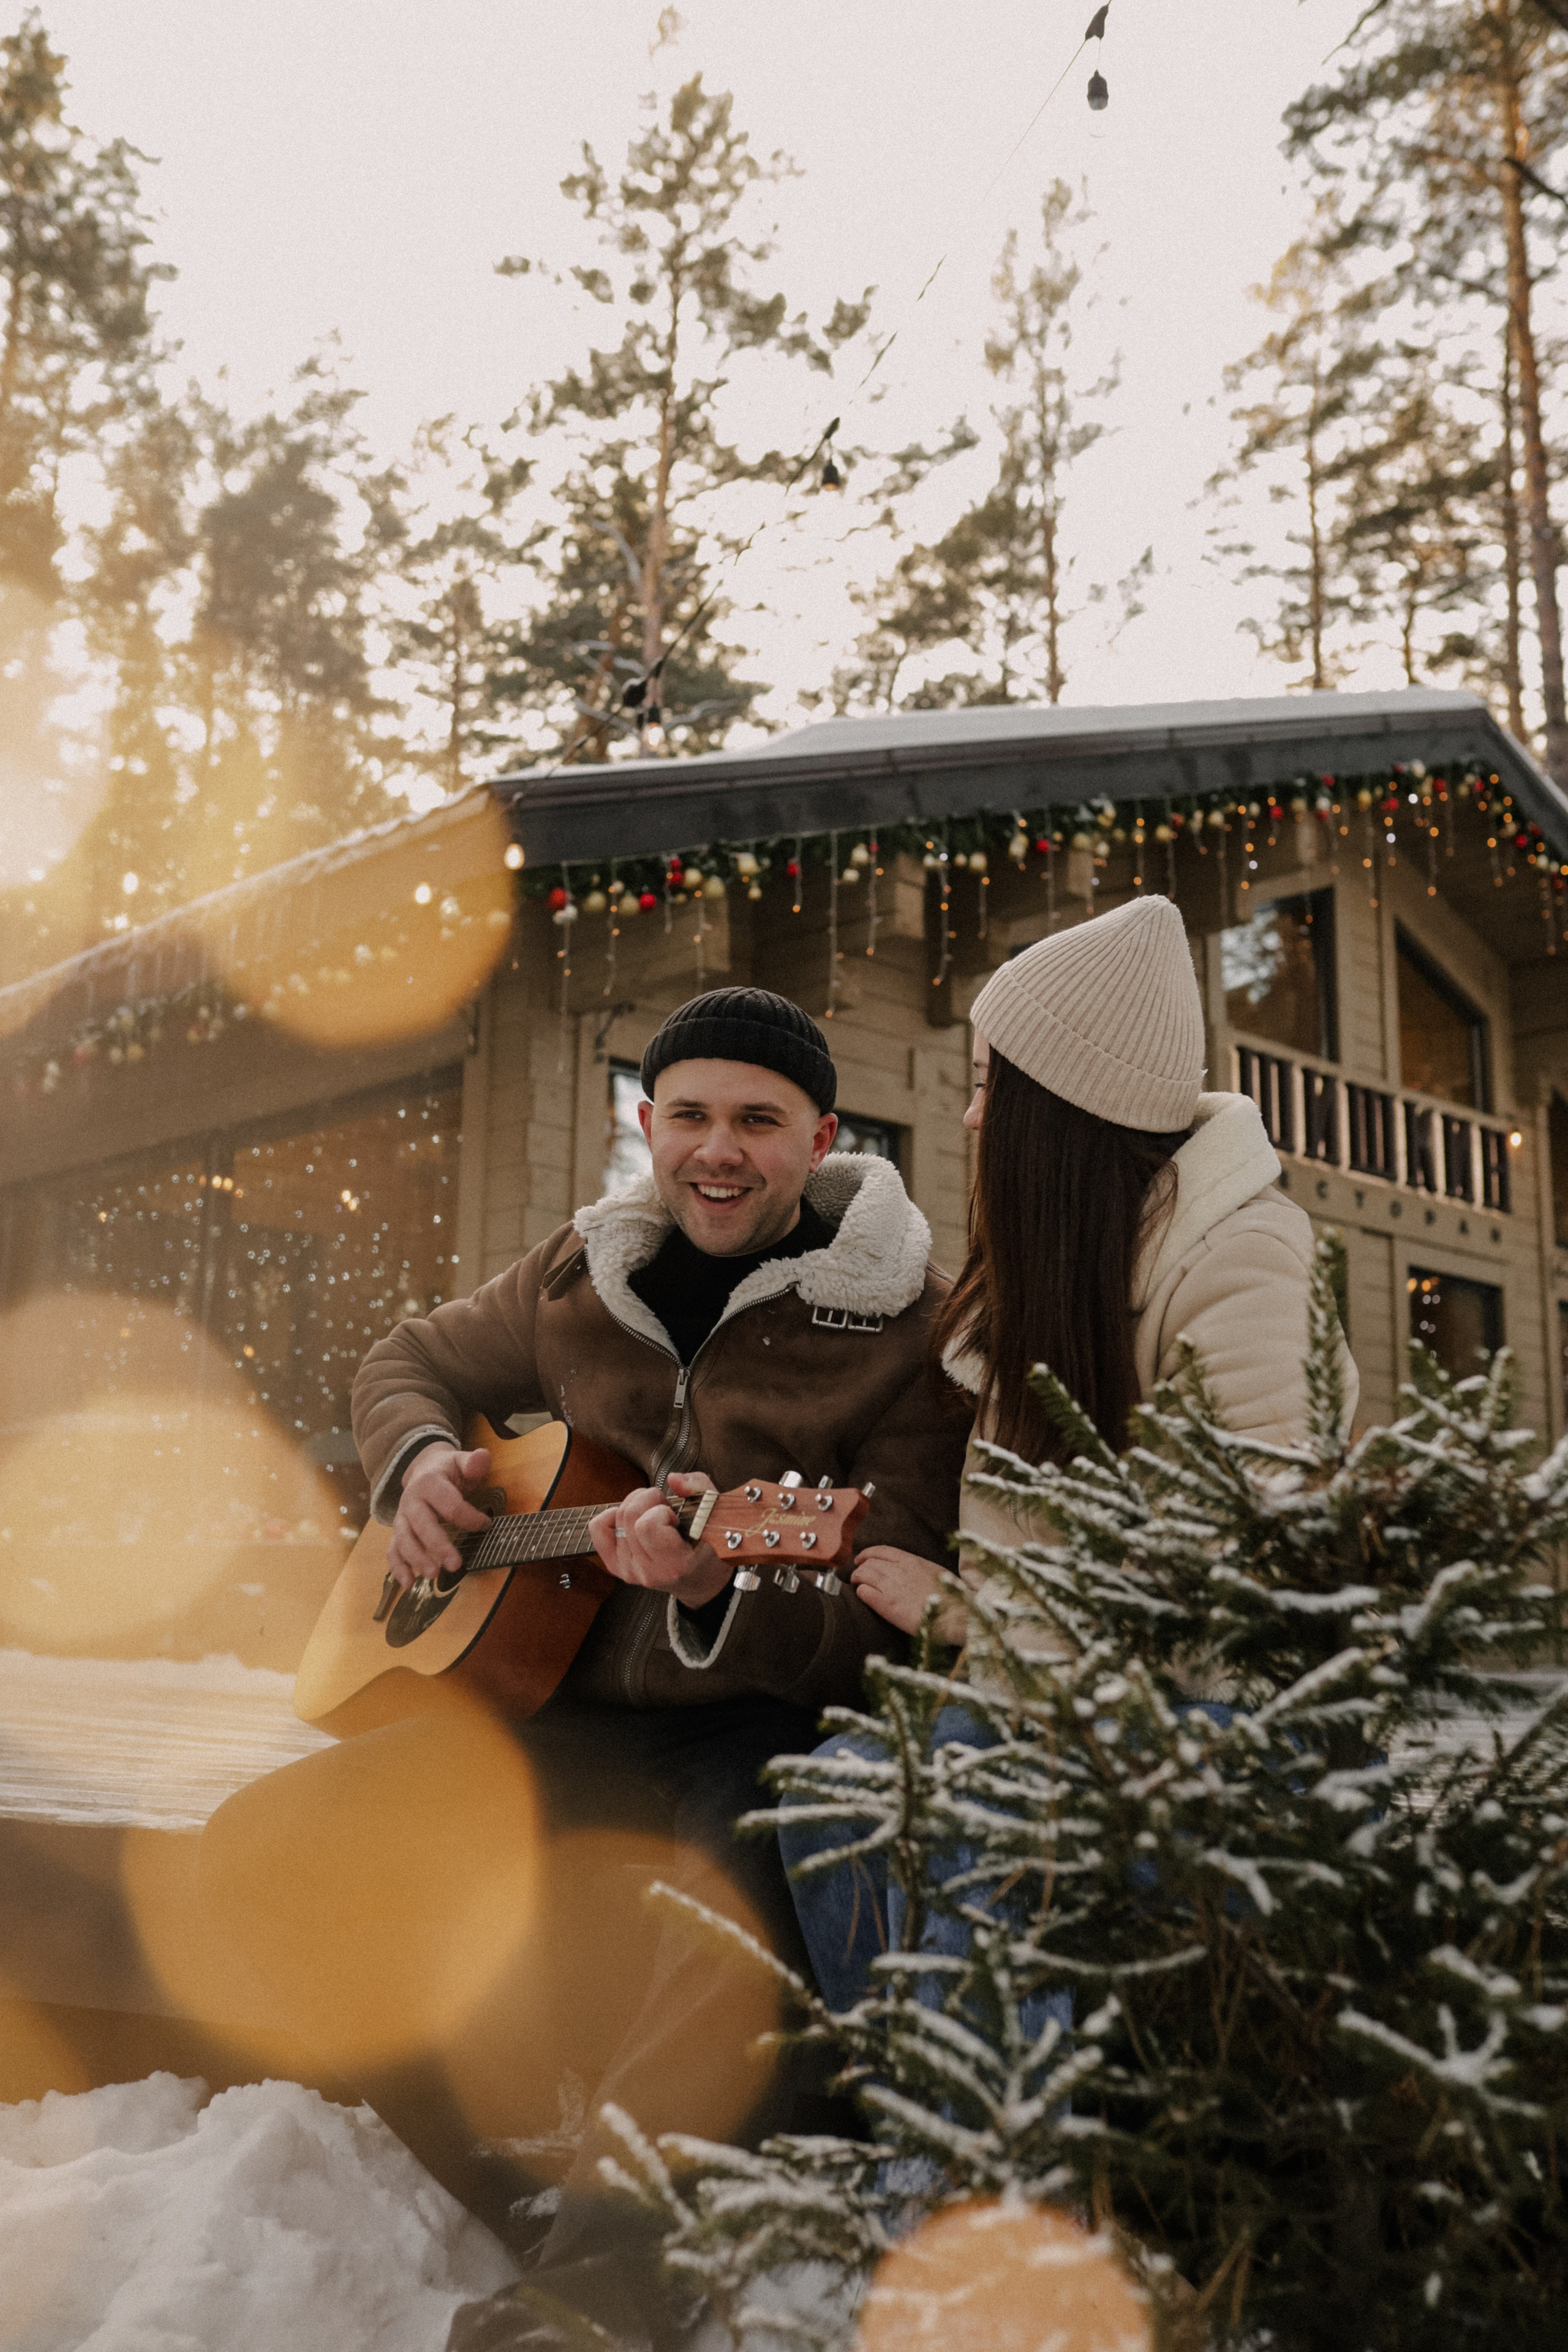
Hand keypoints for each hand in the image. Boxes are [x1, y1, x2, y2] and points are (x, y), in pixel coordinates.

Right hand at [386, 1444, 493, 1589]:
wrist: (423, 1469)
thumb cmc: (448, 1470)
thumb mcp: (461, 1462)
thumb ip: (473, 1462)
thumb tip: (484, 1457)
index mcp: (429, 1483)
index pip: (449, 1504)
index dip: (469, 1517)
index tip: (486, 1525)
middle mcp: (411, 1501)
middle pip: (423, 1525)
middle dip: (438, 1546)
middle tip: (455, 1564)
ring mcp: (403, 1518)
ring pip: (404, 1540)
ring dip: (417, 1559)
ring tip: (433, 1576)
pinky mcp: (399, 1532)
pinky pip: (393, 1551)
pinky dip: (398, 1568)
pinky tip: (408, 1584)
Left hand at [589, 1472, 731, 1608]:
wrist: (700, 1580)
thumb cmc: (709, 1546)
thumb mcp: (716, 1513)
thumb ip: (699, 1489)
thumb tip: (673, 1479)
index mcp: (676, 1565)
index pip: (648, 1526)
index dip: (661, 1510)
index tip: (675, 1516)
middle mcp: (649, 1572)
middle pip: (629, 1516)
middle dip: (648, 1500)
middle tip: (665, 1508)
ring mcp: (630, 1571)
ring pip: (615, 1518)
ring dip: (635, 1505)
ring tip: (654, 1514)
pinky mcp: (616, 1567)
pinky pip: (599, 1529)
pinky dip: (612, 1515)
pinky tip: (632, 1520)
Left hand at [850, 1545, 966, 1640]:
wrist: (955, 1613)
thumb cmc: (950, 1595)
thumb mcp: (935, 1571)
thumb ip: (918, 1568)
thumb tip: (910, 1569)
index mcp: (911, 1561)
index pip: (881, 1550)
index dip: (867, 1554)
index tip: (860, 1559)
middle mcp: (898, 1570)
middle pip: (869, 1563)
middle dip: (860, 1568)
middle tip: (858, 1577)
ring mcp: (892, 1587)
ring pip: (863, 1575)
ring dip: (857, 1579)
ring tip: (857, 1585)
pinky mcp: (887, 1605)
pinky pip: (864, 1592)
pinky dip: (861, 1592)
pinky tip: (863, 1596)